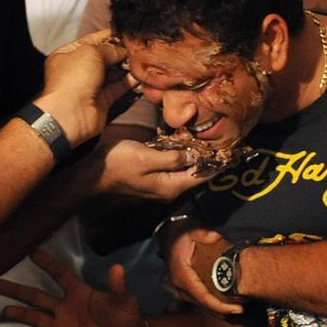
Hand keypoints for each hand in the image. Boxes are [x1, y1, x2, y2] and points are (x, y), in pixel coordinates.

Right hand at [0, 248, 146, 326]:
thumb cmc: (126, 319)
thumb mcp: (124, 301)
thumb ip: (117, 287)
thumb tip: (117, 268)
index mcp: (79, 293)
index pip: (60, 275)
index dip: (47, 264)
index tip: (31, 252)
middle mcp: (66, 308)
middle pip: (38, 297)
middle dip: (19, 290)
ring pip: (37, 319)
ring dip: (21, 315)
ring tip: (4, 310)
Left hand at [36, 29, 130, 145]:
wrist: (70, 114)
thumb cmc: (73, 78)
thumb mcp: (91, 52)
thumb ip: (110, 48)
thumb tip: (123, 49)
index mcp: (69, 54)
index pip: (93, 40)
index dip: (110, 35)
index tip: (127, 32)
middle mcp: (79, 69)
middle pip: (105, 56)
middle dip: (121, 52)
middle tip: (138, 47)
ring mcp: (90, 85)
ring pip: (113, 72)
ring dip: (126, 66)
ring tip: (141, 60)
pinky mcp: (102, 100)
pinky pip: (118, 88)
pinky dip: (129, 82)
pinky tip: (139, 75)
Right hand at [94, 139, 211, 200]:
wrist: (96, 173)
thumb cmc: (119, 164)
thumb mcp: (147, 157)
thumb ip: (173, 158)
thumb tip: (195, 157)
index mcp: (171, 186)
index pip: (201, 176)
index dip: (216, 164)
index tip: (230, 151)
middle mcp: (170, 189)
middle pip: (195, 173)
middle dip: (206, 157)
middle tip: (218, 138)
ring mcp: (162, 184)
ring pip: (185, 169)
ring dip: (193, 155)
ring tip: (205, 137)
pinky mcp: (155, 177)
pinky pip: (174, 166)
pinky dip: (181, 155)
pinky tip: (183, 141)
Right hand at [165, 225, 243, 315]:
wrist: (171, 236)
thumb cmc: (183, 234)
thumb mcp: (192, 230)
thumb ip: (202, 233)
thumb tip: (215, 236)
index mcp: (182, 275)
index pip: (202, 296)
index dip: (219, 305)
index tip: (235, 309)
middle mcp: (179, 286)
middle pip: (202, 304)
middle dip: (221, 310)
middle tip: (240, 310)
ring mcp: (180, 289)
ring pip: (200, 305)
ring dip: (217, 310)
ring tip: (235, 310)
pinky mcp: (184, 289)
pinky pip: (199, 301)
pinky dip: (211, 305)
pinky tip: (225, 307)